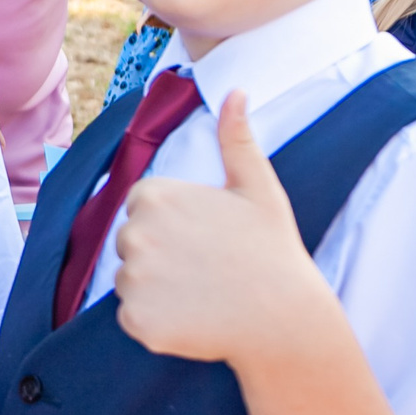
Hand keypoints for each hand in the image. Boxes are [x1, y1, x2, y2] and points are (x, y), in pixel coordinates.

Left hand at [111, 92, 329, 363]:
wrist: (285, 317)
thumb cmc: (272, 249)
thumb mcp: (257, 186)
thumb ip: (236, 138)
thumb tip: (236, 91)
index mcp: (153, 195)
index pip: (141, 208)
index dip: (173, 224)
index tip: (205, 237)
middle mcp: (133, 234)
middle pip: (131, 243)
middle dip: (160, 255)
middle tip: (206, 266)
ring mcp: (133, 279)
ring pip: (130, 281)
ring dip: (157, 289)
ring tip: (203, 293)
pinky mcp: (137, 320)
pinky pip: (133, 317)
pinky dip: (156, 323)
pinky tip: (193, 319)